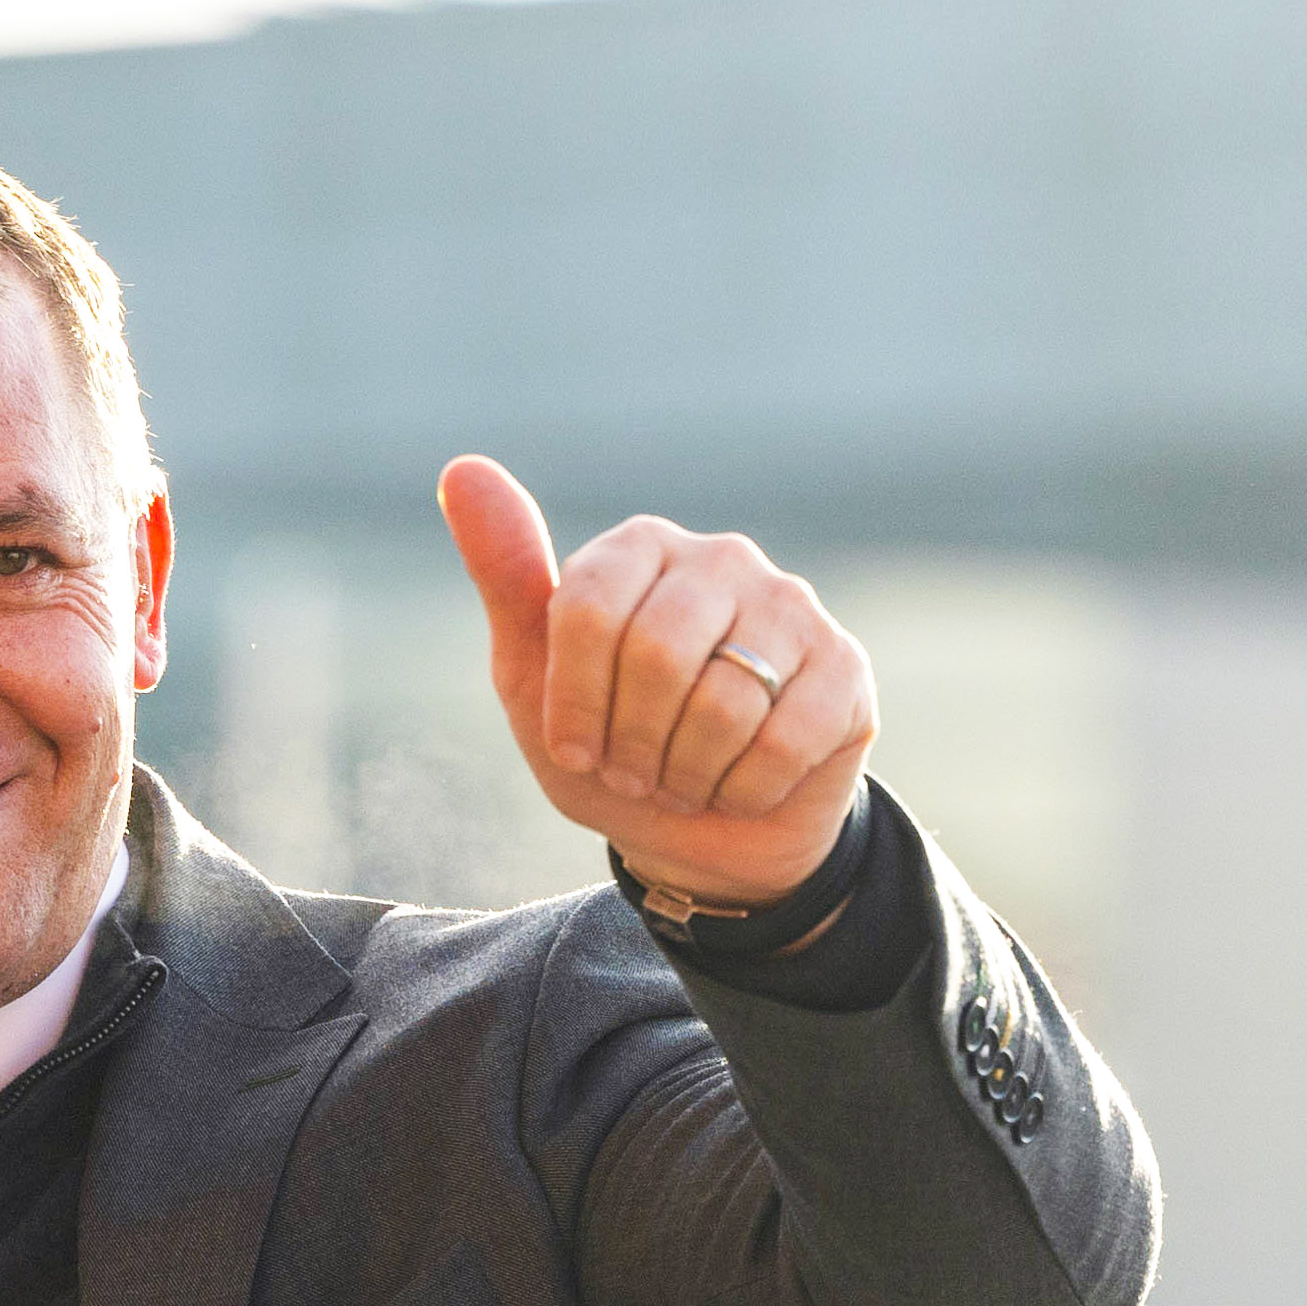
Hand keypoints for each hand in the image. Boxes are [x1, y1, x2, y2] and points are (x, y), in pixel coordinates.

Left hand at [442, 456, 874, 908]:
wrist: (706, 836)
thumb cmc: (612, 750)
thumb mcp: (536, 680)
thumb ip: (506, 579)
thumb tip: (461, 469)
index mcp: (639, 548)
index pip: (587, 609)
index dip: (574, 702)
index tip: (576, 748)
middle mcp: (721, 558)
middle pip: (657, 653)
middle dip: (633, 744)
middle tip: (638, 772)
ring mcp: (791, 606)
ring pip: (724, 702)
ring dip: (687, 774)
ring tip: (685, 778)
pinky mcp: (844, 668)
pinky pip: (784, 741)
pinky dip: (745, 790)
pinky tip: (742, 786)